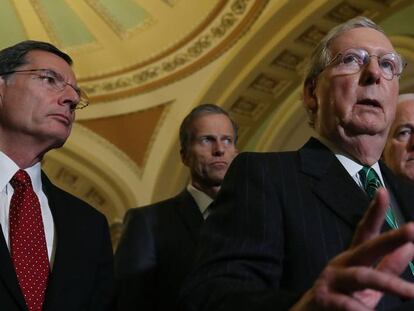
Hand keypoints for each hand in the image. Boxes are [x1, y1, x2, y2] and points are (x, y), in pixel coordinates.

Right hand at [291, 188, 413, 310]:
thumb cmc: (344, 298)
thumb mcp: (369, 284)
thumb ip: (388, 266)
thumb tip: (411, 248)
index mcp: (353, 257)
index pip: (366, 231)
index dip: (374, 212)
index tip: (383, 191)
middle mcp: (342, 263)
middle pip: (368, 247)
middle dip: (391, 238)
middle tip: (413, 230)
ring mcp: (331, 279)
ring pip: (362, 277)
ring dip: (389, 284)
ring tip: (412, 292)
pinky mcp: (323, 298)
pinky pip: (346, 305)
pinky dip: (360, 309)